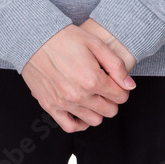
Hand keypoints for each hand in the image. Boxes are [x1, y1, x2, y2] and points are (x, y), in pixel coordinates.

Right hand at [20, 23, 135, 133]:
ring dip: (98, 110)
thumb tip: (129, 85)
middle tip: (106, 87)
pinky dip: (80, 122)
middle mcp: (79, 95)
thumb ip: (116, 65)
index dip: (122, 88)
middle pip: (110, 110)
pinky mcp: (50, 106)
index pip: (120, 96)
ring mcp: (64, 103)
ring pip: (94, 120)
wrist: (35, 38)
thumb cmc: (65, 38)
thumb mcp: (95, 43)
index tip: (115, 81)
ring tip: (93, 95)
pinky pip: (70, 126)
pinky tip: (82, 111)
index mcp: (93, 79)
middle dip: (112, 99)